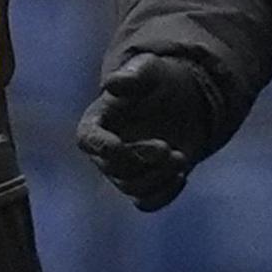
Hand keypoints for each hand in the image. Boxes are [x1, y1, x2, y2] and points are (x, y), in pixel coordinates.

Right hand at [79, 51, 220, 212]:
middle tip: (169, 148)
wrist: (184, 99)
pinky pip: (147, 202)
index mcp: (98, 121)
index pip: (87, 139)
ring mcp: (125, 170)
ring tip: (181, 158)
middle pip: (114, 167)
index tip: (118, 146)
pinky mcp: (146, 183)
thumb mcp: (148, 69)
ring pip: (131, 188)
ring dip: (157, 177)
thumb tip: (112, 84)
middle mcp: (106, 150)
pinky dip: (164, 194)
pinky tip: (182, 176)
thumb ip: (132, 76)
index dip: (100, 146)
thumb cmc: (158, 80)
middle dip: (141, 160)